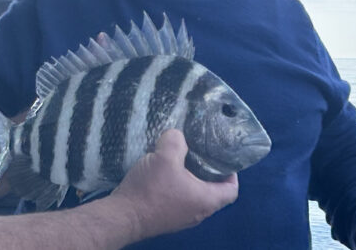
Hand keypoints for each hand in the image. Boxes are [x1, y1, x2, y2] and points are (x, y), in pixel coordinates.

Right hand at [108, 128, 237, 238]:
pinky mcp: (165, 217)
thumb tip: (177, 135)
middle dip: (207, 172)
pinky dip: (175, 186)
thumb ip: (175, 140)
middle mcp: (198, 213)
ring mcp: (181, 218)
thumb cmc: (151, 189)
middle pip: (212, 192)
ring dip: (189, 179)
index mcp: (206, 200)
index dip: (231, 173)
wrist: (123, 215)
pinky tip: (161, 173)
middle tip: (198, 152)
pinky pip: (178, 200)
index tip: (223, 158)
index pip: (231, 190)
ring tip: (178, 159)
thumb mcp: (165, 157)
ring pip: (193, 196)